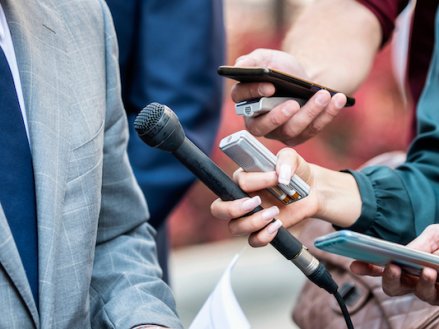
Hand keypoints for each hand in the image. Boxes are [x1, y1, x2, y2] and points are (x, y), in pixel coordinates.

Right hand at [211, 148, 322, 246]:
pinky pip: (253, 240)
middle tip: (256, 202)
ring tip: (275, 212)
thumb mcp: (292, 158)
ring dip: (253, 222)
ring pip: (234, 227)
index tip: (276, 178)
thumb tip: (282, 175)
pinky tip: (277, 225)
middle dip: (233, 209)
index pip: (238, 181)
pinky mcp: (261, 230)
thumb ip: (286, 160)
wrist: (312, 191)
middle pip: (218, 209)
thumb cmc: (296, 172)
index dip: (256, 181)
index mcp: (243, 178)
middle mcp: (240, 198)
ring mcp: (249, 217)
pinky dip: (264, 236)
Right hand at [231, 49, 346, 145]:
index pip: (242, 101)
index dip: (254, 94)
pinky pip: (312, 130)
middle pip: (263, 127)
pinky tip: (337, 99)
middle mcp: (258, 122)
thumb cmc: (282, 70)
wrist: (304, 79)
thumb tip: (240, 66)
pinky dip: (327, 115)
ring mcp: (279, 132)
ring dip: (308, 113)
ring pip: (291, 130)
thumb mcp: (267, 58)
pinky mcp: (298, 136)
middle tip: (293, 103)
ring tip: (322, 95)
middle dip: (278, 116)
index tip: (270, 86)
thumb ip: (252, 60)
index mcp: (245, 101)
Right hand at [350, 224, 438, 304]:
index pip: (380, 269)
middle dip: (390, 279)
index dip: (366, 268)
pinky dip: (437, 284)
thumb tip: (406, 253)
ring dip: (423, 284)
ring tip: (428, 271)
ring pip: (422, 295)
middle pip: (394, 288)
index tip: (355, 265)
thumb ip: (420, 242)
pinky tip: (437, 272)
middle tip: (392, 267)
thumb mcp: (436, 234)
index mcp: (405, 266)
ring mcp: (433, 291)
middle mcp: (416, 281)